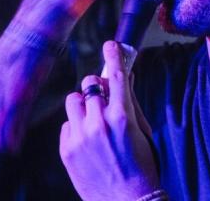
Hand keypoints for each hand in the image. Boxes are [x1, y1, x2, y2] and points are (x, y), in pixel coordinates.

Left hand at [60, 41, 159, 200]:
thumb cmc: (142, 165)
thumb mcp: (143, 130)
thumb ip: (132, 101)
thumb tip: (126, 77)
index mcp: (122, 117)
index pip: (117, 76)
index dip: (114, 56)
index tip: (111, 44)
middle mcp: (99, 123)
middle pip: (89, 83)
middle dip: (97, 86)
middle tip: (104, 96)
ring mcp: (80, 137)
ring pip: (73, 100)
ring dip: (84, 104)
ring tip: (93, 119)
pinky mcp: (66, 150)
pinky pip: (66, 123)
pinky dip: (77, 126)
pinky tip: (88, 140)